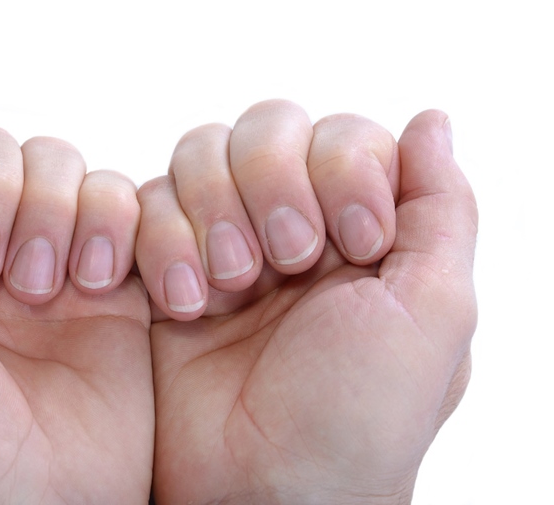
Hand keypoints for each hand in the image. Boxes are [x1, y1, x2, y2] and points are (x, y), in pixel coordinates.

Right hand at [136, 101, 477, 503]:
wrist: (259, 492)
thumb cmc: (356, 419)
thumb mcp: (431, 313)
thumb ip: (441, 208)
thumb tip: (431, 120)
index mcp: (360, 229)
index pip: (342, 135)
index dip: (341, 167)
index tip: (354, 241)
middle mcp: (290, 225)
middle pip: (267, 129)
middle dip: (271, 181)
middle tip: (284, 260)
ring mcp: (222, 240)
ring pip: (200, 152)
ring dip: (212, 209)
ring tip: (228, 289)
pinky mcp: (162, 265)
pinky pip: (146, 201)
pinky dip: (162, 239)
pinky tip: (186, 302)